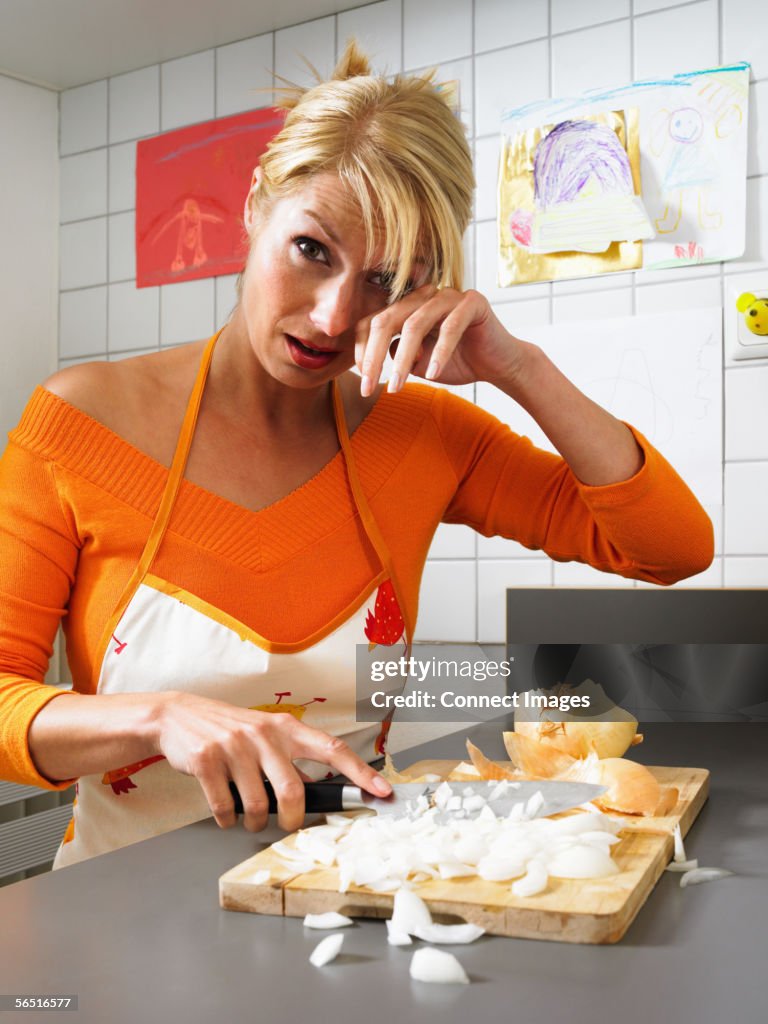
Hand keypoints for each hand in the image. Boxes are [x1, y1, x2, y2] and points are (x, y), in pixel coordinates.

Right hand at [153, 691, 391, 832]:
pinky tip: (226, 814)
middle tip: (289, 826)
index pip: (332, 748)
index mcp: (285, 728)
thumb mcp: (265, 736)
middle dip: (293, 820)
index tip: (382, 791)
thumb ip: (290, 758)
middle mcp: (263, 734)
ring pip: (258, 805)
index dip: (359, 772)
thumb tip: (316, 792)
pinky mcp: (206, 761)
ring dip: (256, 823)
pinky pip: (224, 807)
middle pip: (293, 791)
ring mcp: (234, 747)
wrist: (178, 716)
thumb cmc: (229, 730)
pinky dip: (227, 820)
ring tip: (250, 819)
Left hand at [354, 284, 525, 394]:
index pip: (373, 321)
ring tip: (396, 387)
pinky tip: (432, 375)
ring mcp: (448, 295)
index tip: (363, 382)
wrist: (499, 365)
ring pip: (414, 324)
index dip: (362, 351)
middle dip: (373, 356)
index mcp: (407, 306)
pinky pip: (450, 327)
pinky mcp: (473, 302)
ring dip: (402, 360)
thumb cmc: (458, 362)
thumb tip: (378, 355)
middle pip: (386, 320)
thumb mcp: (418, 363)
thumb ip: (397, 354)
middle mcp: (424, 296)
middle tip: (369, 387)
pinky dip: (439, 353)